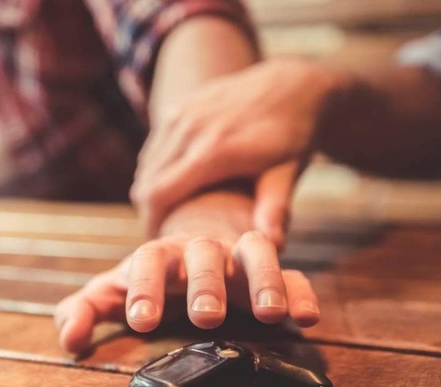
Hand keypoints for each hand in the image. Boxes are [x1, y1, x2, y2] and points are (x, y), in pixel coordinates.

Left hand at [54, 192, 319, 352]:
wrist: (197, 239)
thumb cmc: (152, 273)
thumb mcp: (113, 290)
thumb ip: (85, 309)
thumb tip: (70, 339)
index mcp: (159, 254)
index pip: (147, 261)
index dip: (143, 288)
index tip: (141, 320)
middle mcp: (200, 250)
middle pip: (203, 254)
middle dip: (204, 284)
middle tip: (205, 317)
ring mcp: (237, 256)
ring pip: (255, 252)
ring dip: (263, 279)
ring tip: (268, 313)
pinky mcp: (270, 271)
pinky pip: (292, 273)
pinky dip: (300, 290)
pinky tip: (306, 315)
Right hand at [132, 59, 345, 241]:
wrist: (292, 86)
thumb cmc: (293, 138)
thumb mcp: (288, 173)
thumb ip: (274, 208)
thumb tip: (273, 245)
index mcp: (215, 150)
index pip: (159, 193)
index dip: (152, 221)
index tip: (161, 242)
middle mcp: (191, 128)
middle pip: (147, 180)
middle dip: (149, 210)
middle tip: (164, 233)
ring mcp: (183, 113)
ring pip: (147, 163)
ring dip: (150, 189)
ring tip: (167, 212)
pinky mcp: (180, 106)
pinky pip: (155, 145)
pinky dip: (155, 168)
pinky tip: (171, 185)